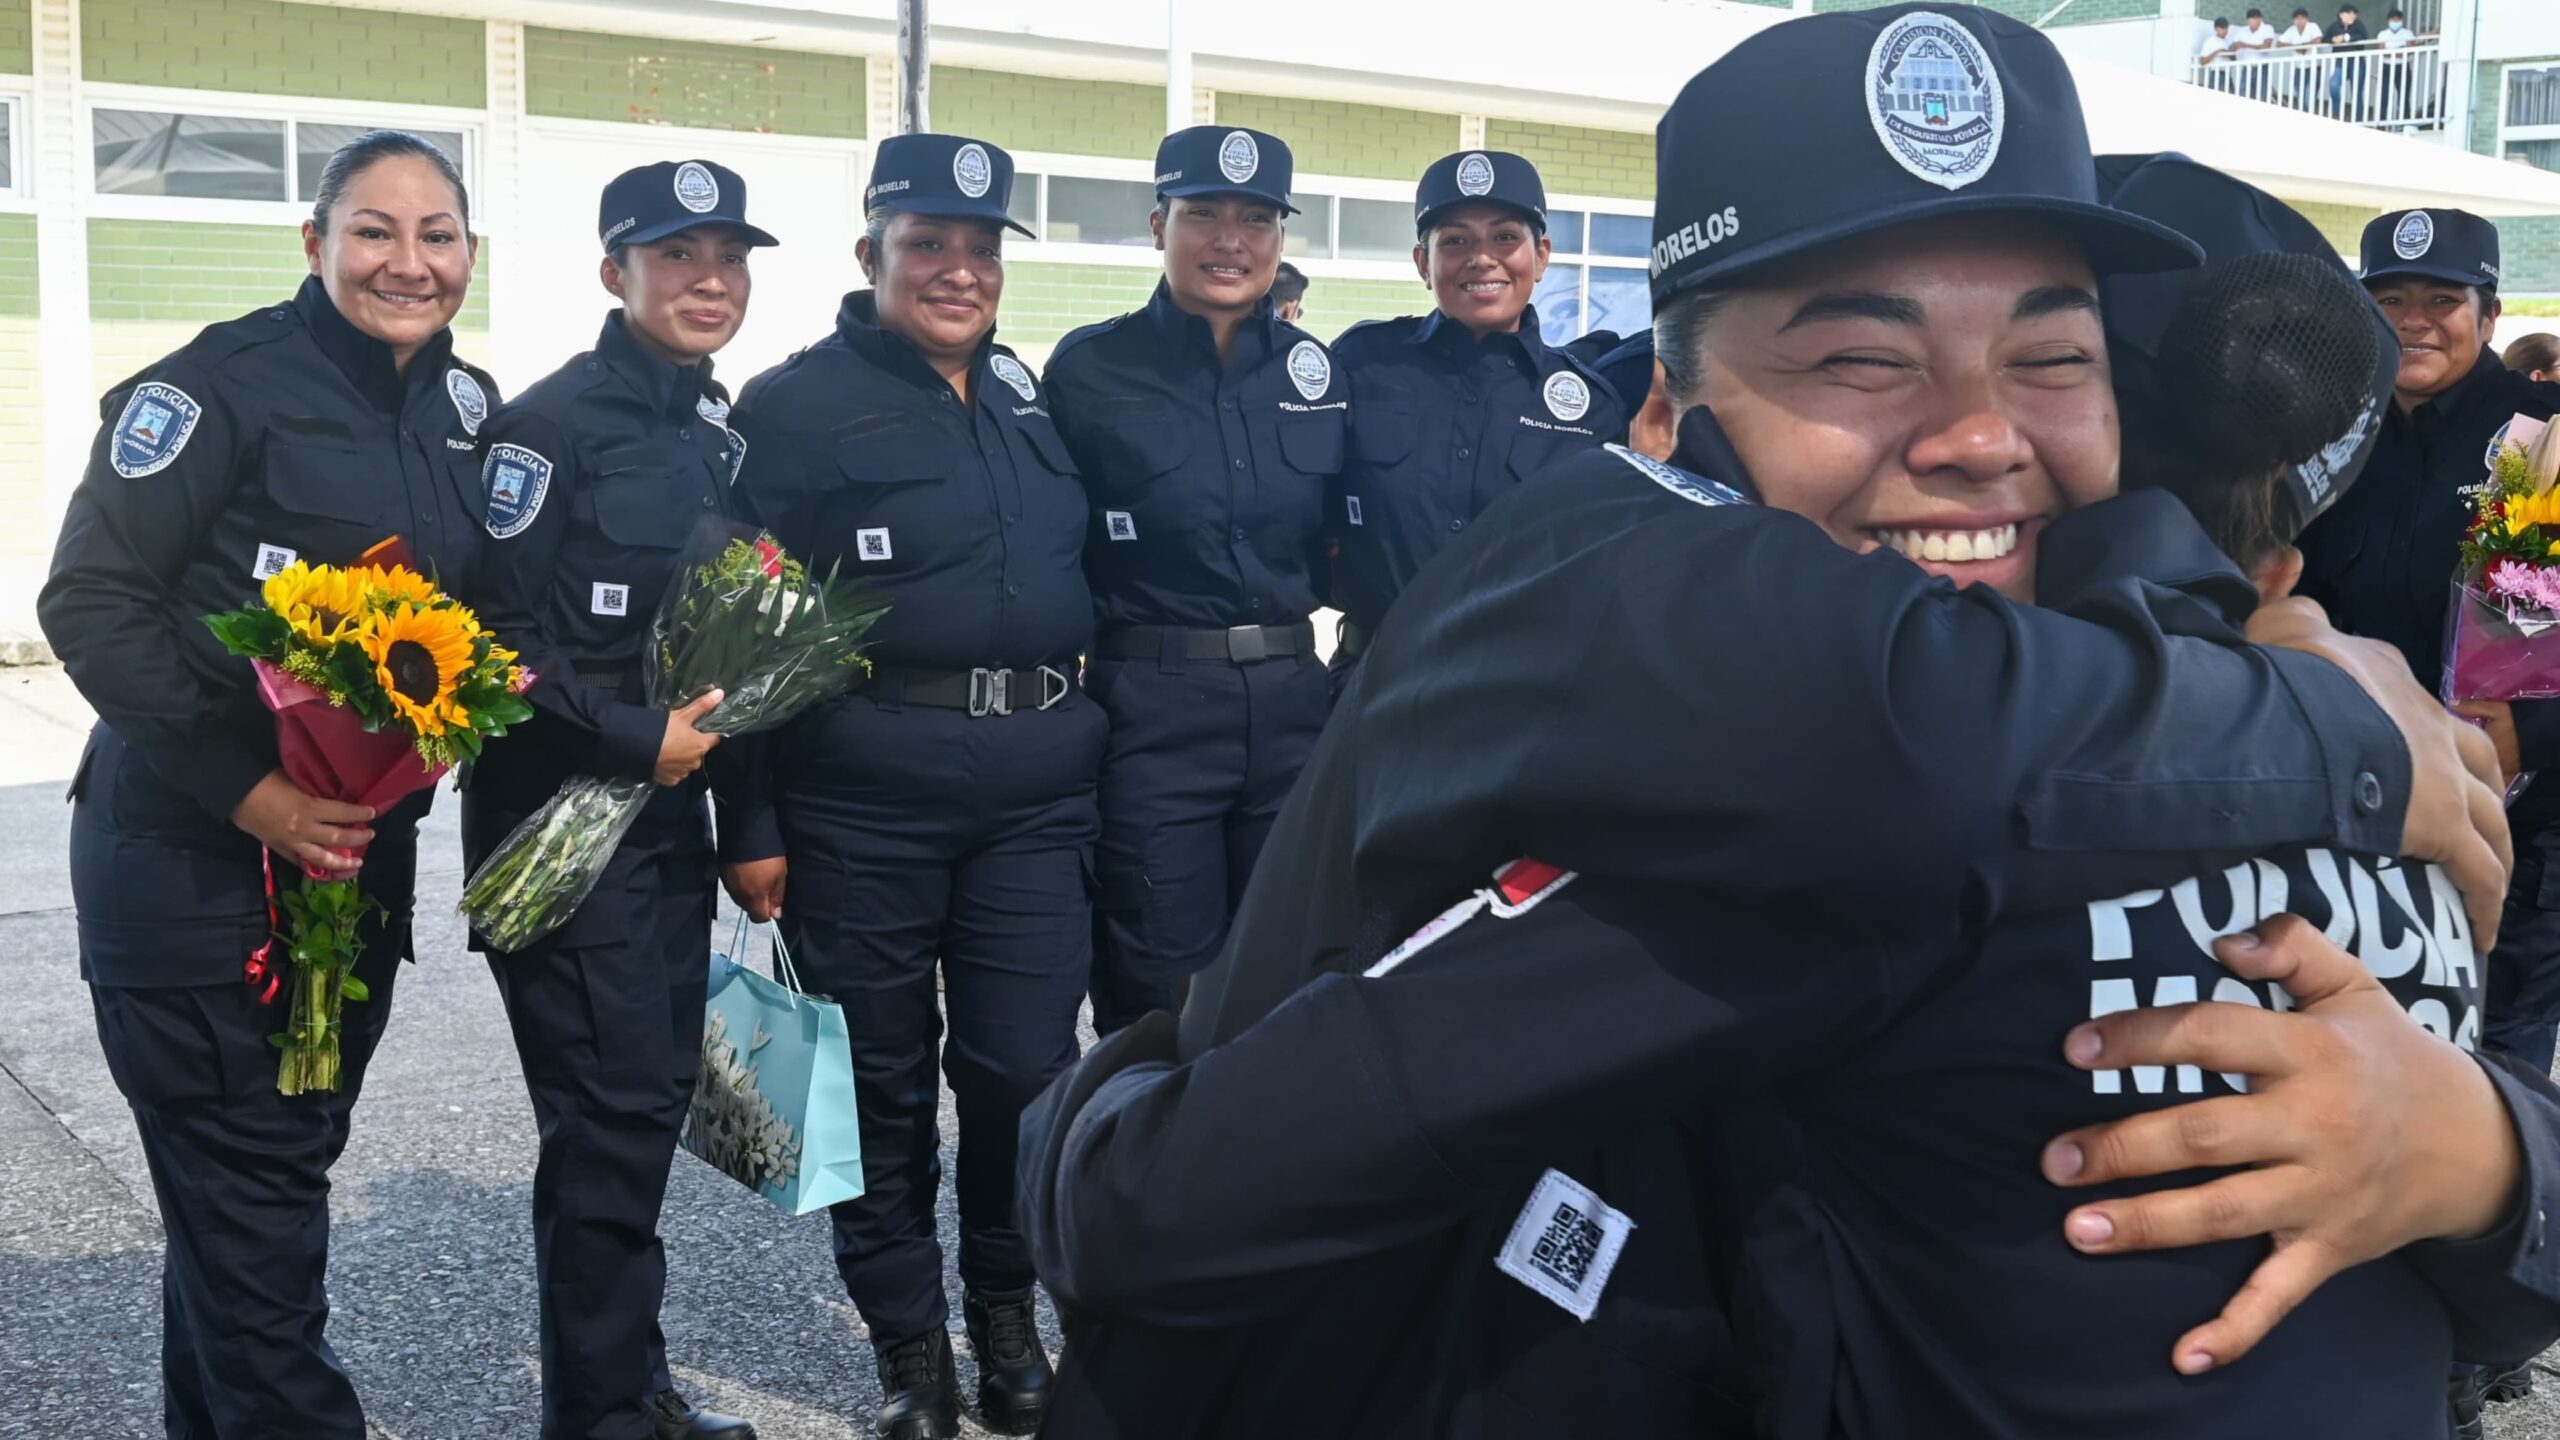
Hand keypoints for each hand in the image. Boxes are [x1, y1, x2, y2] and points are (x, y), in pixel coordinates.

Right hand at [230, 770, 374, 874]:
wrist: (232, 791)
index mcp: (308, 808)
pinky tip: (321, 868)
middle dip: (357, 838)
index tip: (372, 813)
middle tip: (370, 836)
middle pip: (337, 837)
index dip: (359, 813)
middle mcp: (303, 829)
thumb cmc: (263, 779)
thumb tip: (329, 795)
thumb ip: (313, 791)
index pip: (342, 813)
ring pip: (320, 857)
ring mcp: (289, 841)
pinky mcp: (276, 847)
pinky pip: (296, 860)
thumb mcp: (295, 780)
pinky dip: (310, 864)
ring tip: (356, 864)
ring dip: (340, 862)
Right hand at [656, 688, 724, 786]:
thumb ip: (702, 705)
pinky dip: (670, 767)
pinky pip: (674, 773)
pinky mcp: (669, 781)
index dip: (706, 731)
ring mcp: (682, 773)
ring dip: (681, 757)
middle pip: (698, 751)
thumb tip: (720, 693)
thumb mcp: (683, 715)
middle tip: (677, 735)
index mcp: (702, 746)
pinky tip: (661, 759)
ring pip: (686, 763)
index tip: (697, 726)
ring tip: (667, 747)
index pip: (713, 738)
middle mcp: (695, 762)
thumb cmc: (663, 730)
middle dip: (691, 744)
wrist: (637, 748)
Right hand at [721, 856, 786, 921]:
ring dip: (748, 892)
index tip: (774, 902)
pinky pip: (732, 886)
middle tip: (767, 886)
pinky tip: (745, 870)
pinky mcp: (721, 873)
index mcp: (753, 898)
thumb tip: (776, 914)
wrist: (744, 831)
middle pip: (748, 908)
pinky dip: (739, 883)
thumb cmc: (768, 855)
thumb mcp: (780, 874)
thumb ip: (777, 896)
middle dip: (758, 902)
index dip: (768, 913)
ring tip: (756, 876)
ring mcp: (727, 884)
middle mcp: (737, 895)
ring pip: (739, 897)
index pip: (759, 918)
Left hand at [2038, 915, 2521, 1375]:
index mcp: (2309, 1052)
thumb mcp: (2353, 986)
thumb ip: (2290, 947)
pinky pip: (2280, 1294)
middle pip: (2204, 1135)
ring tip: (2076, 1230)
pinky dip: (2235, 1329)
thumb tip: (2223, 937)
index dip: (2140, 1040)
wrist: (2476, 1143)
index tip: (2076, 1049)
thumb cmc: (2388, 1055)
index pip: (2209, 1037)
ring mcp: (2321, 1194)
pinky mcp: (2331, 1249)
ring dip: (2148, 1225)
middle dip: (2123, 1148)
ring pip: (2225, 1213)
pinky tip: (2184, 1354)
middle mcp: (2313, 1125)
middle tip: (2053, 1159)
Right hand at [2249, 597, 2510, 947]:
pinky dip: (2483, 898)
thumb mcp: (2279, 625)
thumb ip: (2286, 604)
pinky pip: (2477, 870)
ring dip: (2492, 846)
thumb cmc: (2282, 680)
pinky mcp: (2444, 825)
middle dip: (2476, 788)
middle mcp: (2431, 721)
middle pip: (2474, 758)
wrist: (2305, 721)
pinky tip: (2481, 928)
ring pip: (2489, 815)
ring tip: (2486, 879)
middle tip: (2465, 822)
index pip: (2410, 703)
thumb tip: (2287, 570)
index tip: (2392, 758)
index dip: (2406, 730)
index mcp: (2389, 677)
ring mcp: (2444, 773)